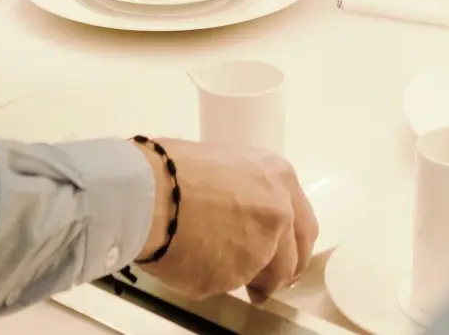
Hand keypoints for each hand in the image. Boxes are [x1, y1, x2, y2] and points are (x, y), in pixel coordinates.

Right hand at [134, 139, 316, 302]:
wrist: (146, 192)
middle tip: (263, 283)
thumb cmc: (171, 169)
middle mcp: (279, 214)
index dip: (292, 247)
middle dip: (280, 274)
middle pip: (292, 259)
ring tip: (207, 262)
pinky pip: (224, 284)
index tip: (284, 259)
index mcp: (279, 179)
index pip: (302, 226)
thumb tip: (236, 210)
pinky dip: (210, 280)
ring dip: (242, 277)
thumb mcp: (224, 163)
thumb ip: (245, 192)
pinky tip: (189, 260)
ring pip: (260, 276)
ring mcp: (260, 249)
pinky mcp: (235, 277)